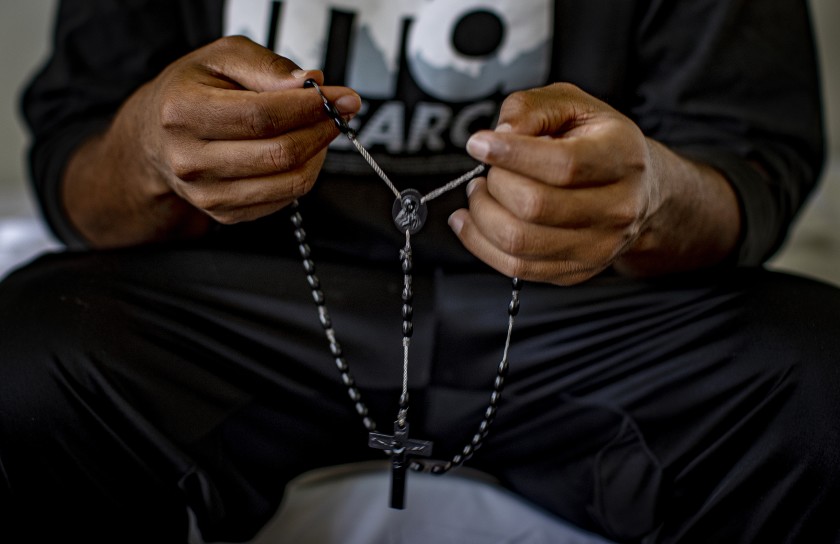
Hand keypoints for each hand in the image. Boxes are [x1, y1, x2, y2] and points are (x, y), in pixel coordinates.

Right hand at [129, 35, 359, 223]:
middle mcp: (191, 160)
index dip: (310, 108)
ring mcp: (207, 193)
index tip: (342, 97)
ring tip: (320, 129)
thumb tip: (307, 84)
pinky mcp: (225, 214)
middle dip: (322, 131)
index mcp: (183, 113)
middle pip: (280, 154)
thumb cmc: (190, 91)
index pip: (264, 116)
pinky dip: (303, 173)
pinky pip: (283, 199)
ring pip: (288, 182)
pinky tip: (300, 151)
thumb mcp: (221, 57)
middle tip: (340, 112)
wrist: (154, 137)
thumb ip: (266, 66)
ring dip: (318, 154)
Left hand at [449, 83, 659, 284]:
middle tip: (485, 170)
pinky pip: (515, 267)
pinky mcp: (575, 271)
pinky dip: (480, 243)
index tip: (479, 144)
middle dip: (495, 184)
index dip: (512, 154)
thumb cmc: (599, 143)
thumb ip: (534, 108)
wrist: (640, 192)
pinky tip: (470, 222)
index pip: (564, 164)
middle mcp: (617, 208)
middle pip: (535, 206)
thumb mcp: (573, 105)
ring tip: (479, 193)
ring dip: (483, 215)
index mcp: (621, 158)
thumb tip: (501, 133)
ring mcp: (597, 246)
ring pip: (519, 242)